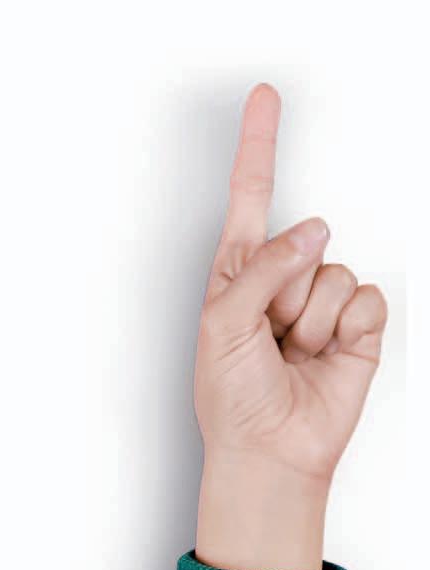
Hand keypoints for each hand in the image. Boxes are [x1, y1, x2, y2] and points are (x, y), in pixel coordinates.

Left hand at [194, 83, 387, 569]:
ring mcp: (322, 303)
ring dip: (310, 320)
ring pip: (332, 270)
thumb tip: (314, 231)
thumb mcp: (223, 323)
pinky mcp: (358, 327)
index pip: (251, 198)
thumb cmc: (233, 400)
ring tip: (293, 357)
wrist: (269, 454)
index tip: (264, 97)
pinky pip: (363, 297)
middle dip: (283, 290)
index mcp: (238, 274)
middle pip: (299, 239)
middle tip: (270, 339)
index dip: (260, 147)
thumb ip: (263, 267)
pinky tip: (325, 358)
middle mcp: (282, 281)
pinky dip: (344, 329)